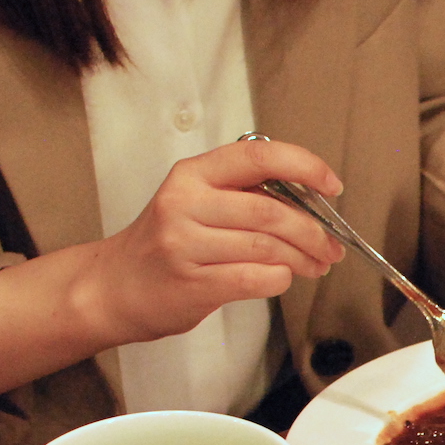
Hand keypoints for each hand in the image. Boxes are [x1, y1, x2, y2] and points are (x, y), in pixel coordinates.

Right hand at [0, 138, 346, 408]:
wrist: (113, 288)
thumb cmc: (165, 246)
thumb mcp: (196, 203)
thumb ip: (245, 197)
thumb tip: (312, 205)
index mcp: (193, 175)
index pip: (258, 156)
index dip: (304, 166)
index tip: (332, 184)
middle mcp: (186, 203)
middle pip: (271, 210)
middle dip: (314, 232)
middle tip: (332, 247)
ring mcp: (185, 244)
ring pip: (267, 247)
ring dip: (303, 259)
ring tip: (316, 266)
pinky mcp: (192, 282)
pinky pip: (255, 279)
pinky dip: (279, 280)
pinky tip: (281, 279)